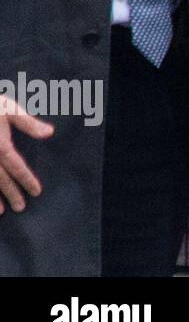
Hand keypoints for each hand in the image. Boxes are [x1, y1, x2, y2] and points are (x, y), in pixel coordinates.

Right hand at [0, 94, 53, 214]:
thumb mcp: (9, 109)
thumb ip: (28, 123)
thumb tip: (50, 133)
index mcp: (0, 145)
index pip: (16, 167)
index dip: (27, 180)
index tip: (36, 192)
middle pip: (0, 179)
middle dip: (11, 193)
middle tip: (21, 207)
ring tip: (2, 211)